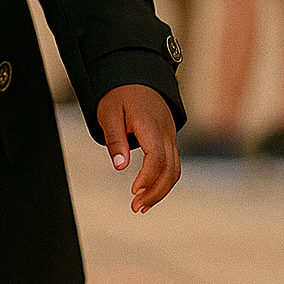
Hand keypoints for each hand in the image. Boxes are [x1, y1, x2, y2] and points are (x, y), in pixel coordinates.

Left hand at [97, 84, 180, 212]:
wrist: (135, 75)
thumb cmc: (118, 94)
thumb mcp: (109, 113)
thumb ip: (115, 139)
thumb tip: (120, 167)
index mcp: (151, 124)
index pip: (157, 157)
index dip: (148, 177)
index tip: (133, 190)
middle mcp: (166, 132)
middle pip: (171, 169)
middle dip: (156, 192)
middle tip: (136, 208)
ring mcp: (170, 136)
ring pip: (175, 169)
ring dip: (161, 190)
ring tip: (141, 206)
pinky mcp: (168, 139)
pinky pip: (172, 164)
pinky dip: (163, 180)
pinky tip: (148, 193)